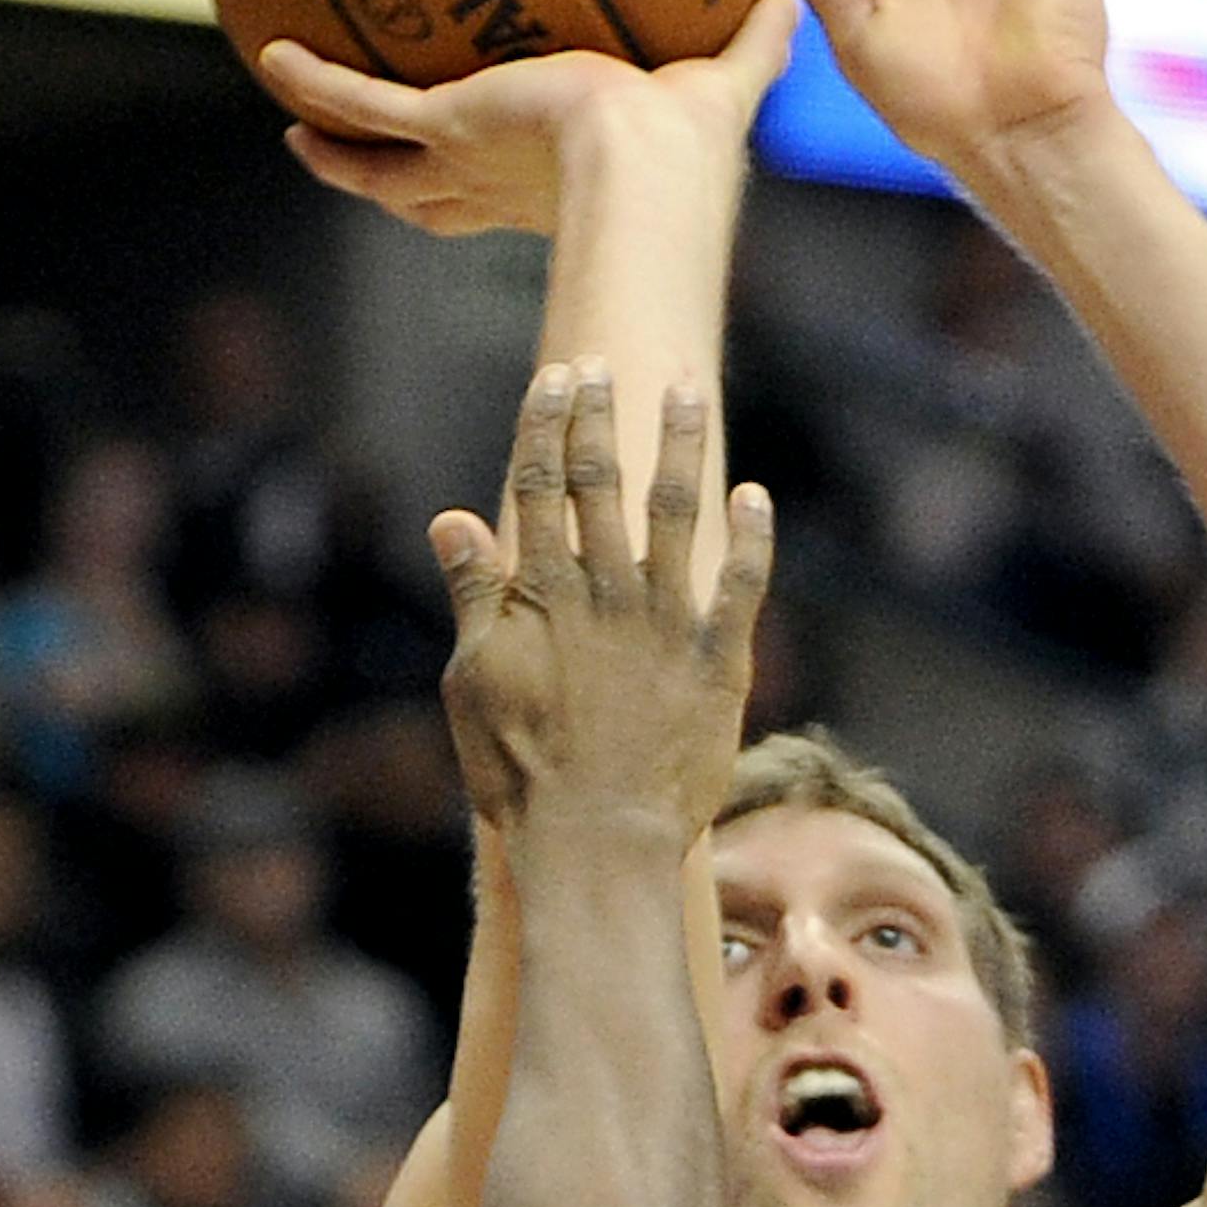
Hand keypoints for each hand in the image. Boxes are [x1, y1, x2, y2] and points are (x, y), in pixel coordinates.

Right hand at [260, 0, 799, 237]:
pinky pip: (366, 106)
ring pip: (383, 170)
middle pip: (431, 198)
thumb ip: (757, 43)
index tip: (476, 164)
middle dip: (395, 185)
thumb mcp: (728, 79)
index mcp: (557, 186)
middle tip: (357, 164)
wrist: (650, 160)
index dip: (489, 186)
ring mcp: (469, 162)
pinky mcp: (450, 131)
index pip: (513, 193)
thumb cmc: (695, 146)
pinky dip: (319, 82)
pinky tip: (273, 54)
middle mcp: (503, 183)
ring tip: (298, 136)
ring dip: (341, 157)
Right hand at [431, 366, 771, 841]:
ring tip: (687, 390)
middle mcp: (606, 591)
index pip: (539, 486)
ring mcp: (666, 621)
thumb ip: (473, 596)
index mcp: (542, 594)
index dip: (545, 426)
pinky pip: (743, 583)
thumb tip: (452, 518)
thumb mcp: (473, 684)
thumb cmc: (522, 774)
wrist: (598, 840)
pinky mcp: (718, 660)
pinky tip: (755, 493)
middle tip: (605, 366)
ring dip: (681, 445)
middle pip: (602, 482)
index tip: (555, 377)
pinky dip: (752, 536)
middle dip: (601, 417)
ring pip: (677, 510)